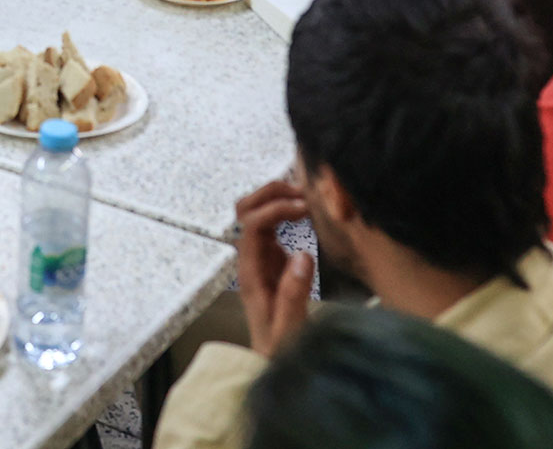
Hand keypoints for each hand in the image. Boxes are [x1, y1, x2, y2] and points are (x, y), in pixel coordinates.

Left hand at [233, 180, 315, 359]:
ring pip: (256, 211)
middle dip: (270, 193)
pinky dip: (286, 209)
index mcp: (250, 272)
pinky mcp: (272, 256)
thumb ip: (293, 295)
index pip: (251, 226)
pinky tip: (307, 212)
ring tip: (306, 197)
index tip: (302, 208)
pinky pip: (272, 223)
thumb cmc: (281, 348)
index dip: (274, 210)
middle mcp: (251, 258)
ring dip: (277, 197)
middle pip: (246, 209)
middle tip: (303, 193)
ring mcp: (260, 255)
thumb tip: (302, 255)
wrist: (275, 360)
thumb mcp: (289, 328)